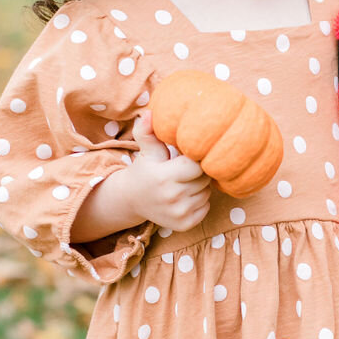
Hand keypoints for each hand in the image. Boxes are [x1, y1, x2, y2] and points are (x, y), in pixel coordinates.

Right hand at [127, 108, 212, 230]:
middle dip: (200, 172)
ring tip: (185, 182)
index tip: (191, 155)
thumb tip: (149, 113)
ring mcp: (179, 213)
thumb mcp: (146, 150)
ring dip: (201, 186)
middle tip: (187, 168)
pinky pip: (206, 207)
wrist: (132, 200)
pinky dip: (200, 201)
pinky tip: (186, 195)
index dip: (197, 158)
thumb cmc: (145, 169)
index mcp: (164, 177)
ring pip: (206, 193)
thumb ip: (148, 131)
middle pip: (204, 179)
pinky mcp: (184, 225)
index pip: (197, 165)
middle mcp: (172, 197)